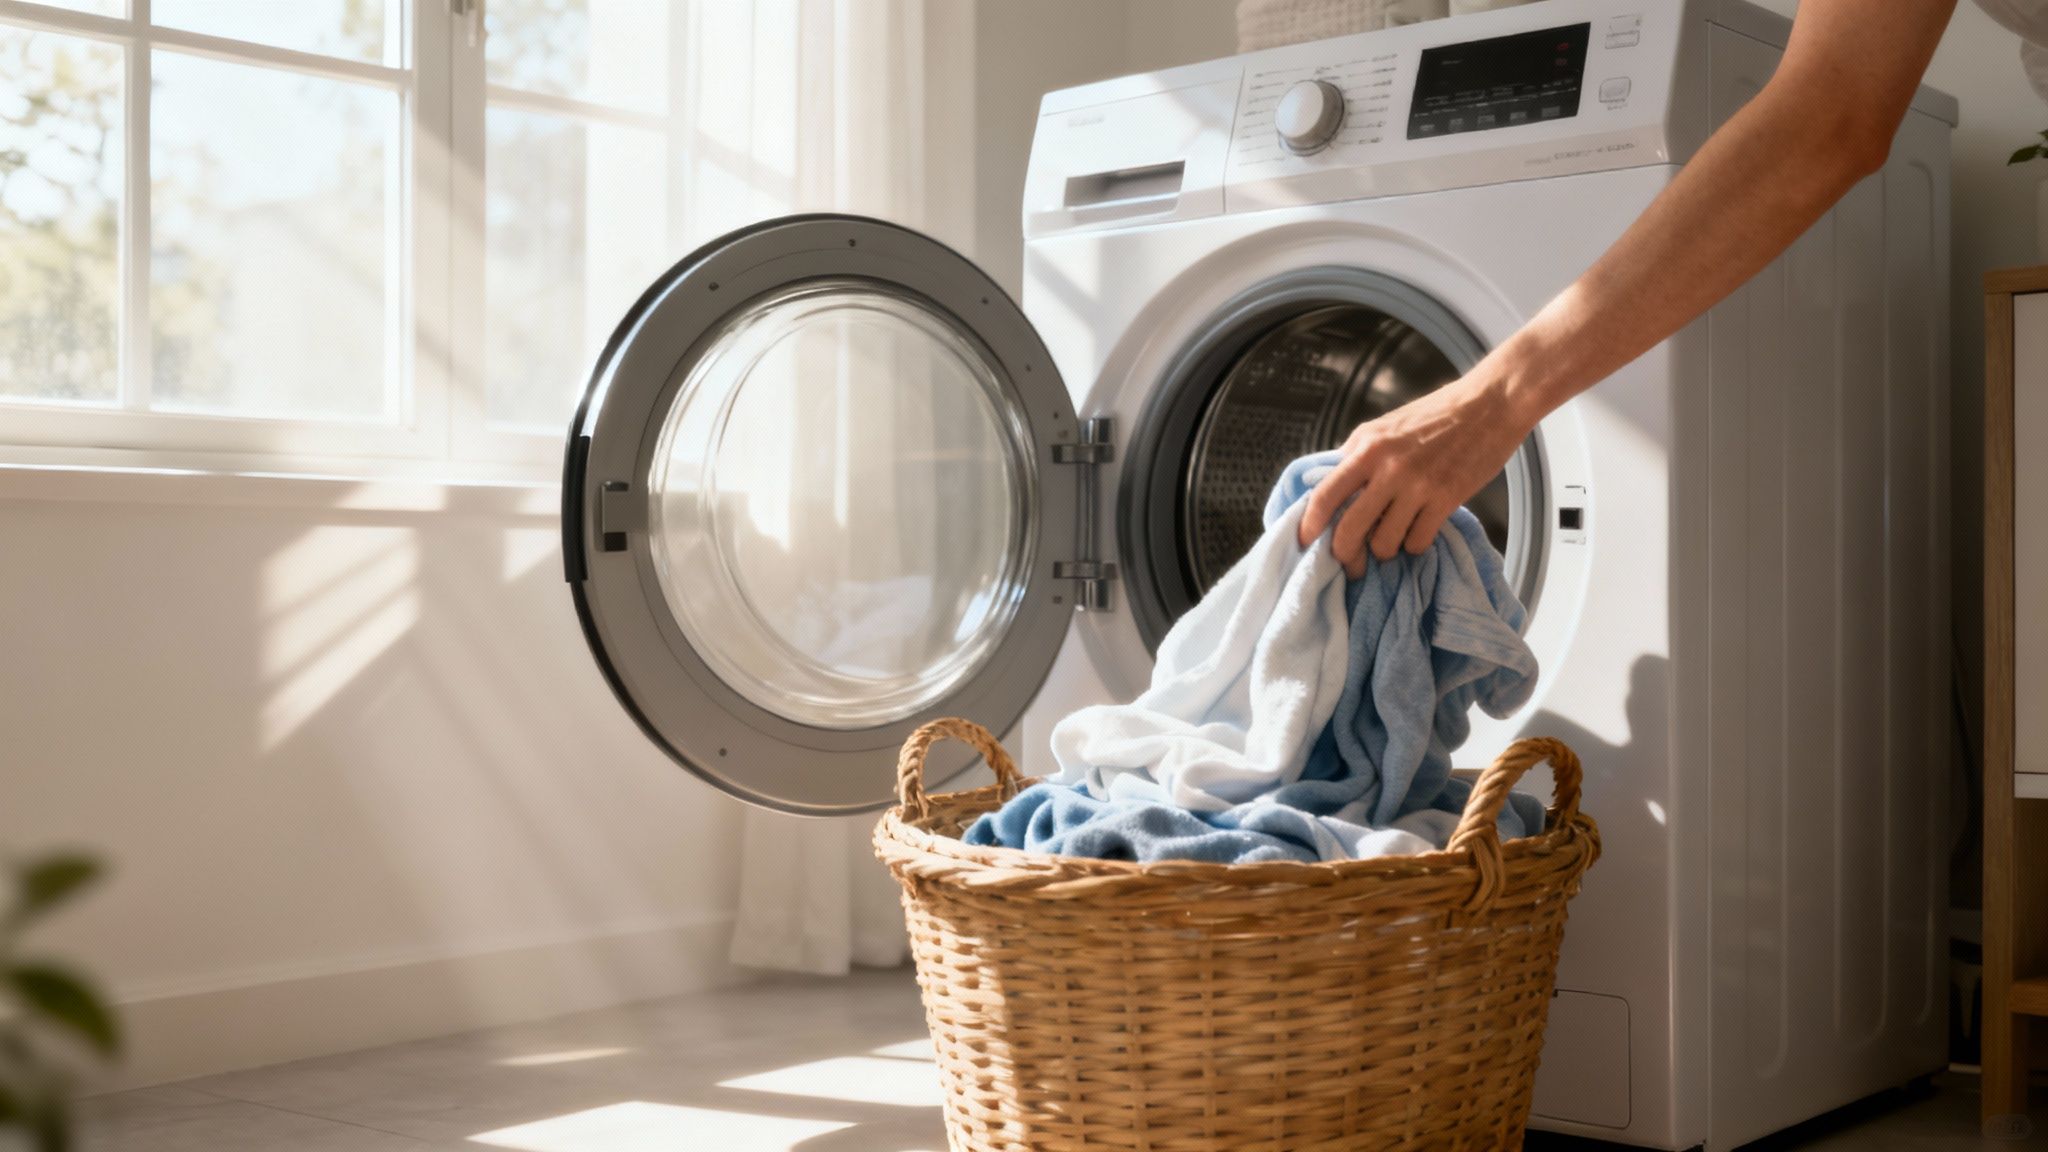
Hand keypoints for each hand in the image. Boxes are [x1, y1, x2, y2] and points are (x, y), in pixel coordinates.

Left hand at [1296, 374, 1529, 578]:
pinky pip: (1417, 541)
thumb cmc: (1438, 413)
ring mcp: (1417, 486)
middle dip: (1345, 554)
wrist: (1490, 404)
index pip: (1324, 494)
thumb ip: (1358, 453)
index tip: (1305, 542)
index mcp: (1366, 446)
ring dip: (1385, 550)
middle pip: (1349, 529)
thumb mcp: (1386, 425)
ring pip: (1384, 543)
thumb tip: (1332, 483)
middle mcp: (1387, 467)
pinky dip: (1414, 545)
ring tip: (1392, 540)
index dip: (1309, 525)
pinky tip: (1418, 533)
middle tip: (1350, 564)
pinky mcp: (1446, 499)